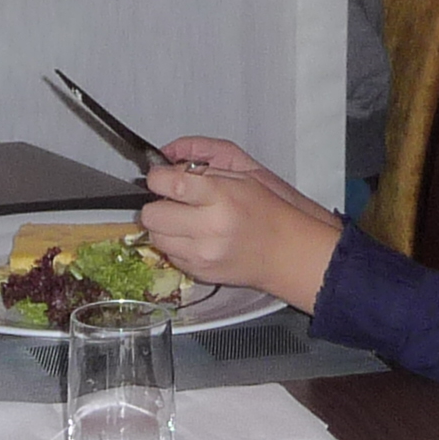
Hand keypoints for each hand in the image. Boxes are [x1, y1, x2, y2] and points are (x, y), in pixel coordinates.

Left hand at [141, 155, 341, 311]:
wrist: (285, 252)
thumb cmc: (266, 212)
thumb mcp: (241, 177)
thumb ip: (201, 169)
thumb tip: (166, 168)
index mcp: (220, 197)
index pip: (170, 184)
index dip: (157, 178)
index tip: (159, 177)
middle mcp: (209, 227)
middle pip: (152, 214)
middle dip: (156, 204)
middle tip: (170, 201)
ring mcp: (202, 253)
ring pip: (155, 237)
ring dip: (162, 226)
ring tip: (182, 220)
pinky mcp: (198, 272)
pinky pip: (168, 255)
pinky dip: (174, 245)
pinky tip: (193, 238)